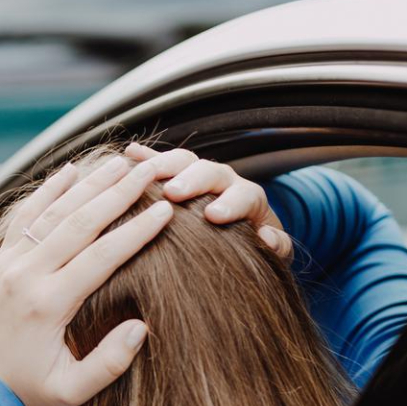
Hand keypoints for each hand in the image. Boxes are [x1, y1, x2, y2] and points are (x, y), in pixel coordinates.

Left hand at [0, 155, 169, 405]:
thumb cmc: (26, 388)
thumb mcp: (71, 390)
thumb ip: (108, 363)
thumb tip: (142, 328)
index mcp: (49, 304)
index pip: (102, 256)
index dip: (136, 231)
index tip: (165, 211)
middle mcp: (28, 274)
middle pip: (80, 222)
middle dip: (120, 193)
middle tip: (152, 171)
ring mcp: (11, 262)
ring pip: (54, 211)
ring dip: (90, 184)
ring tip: (123, 162)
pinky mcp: (1, 259)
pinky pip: (26, 215)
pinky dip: (48, 189)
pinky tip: (71, 169)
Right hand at [121, 142, 290, 258]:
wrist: (244, 236)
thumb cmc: (255, 247)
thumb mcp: (273, 251)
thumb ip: (277, 246)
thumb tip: (264, 236)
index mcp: (248, 199)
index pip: (244, 194)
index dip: (230, 203)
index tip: (214, 216)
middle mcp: (223, 182)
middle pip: (209, 170)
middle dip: (191, 179)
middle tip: (173, 192)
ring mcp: (198, 177)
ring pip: (183, 162)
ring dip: (162, 165)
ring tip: (141, 173)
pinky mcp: (176, 179)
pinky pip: (160, 164)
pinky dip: (145, 158)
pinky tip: (129, 153)